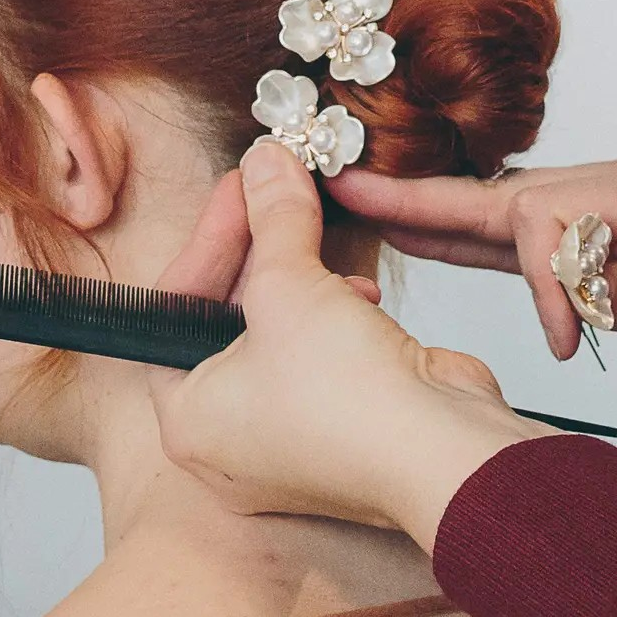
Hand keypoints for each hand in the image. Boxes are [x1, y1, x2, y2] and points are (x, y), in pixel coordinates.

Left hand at [147, 143, 550, 543]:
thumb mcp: (289, 286)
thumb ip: (271, 218)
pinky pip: (320, 359)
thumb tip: (264, 163)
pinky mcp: (340, 431)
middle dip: (257, 255)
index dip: (209, 238)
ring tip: (322, 249)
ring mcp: (288, 443)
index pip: (174, 310)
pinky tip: (360, 294)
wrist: (442, 454)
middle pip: (223, 321)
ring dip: (300, 283)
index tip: (239, 189)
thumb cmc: (348, 402)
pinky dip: (334, 319)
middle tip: (276, 196)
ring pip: (277, 337)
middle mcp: (229, 441)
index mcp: (187, 420)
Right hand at [331, 139, 616, 358]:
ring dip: (428, 214)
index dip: (545, 291)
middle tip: (329, 190)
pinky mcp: (608, 232)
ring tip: (353, 207)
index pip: (542, 231)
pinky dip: (469, 232)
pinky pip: (525, 233)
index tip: (578, 347)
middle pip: (488, 199)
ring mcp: (603, 208)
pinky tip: (431, 234)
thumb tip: (581, 296)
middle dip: (410, 201)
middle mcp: (604, 191)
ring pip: (497, 213)